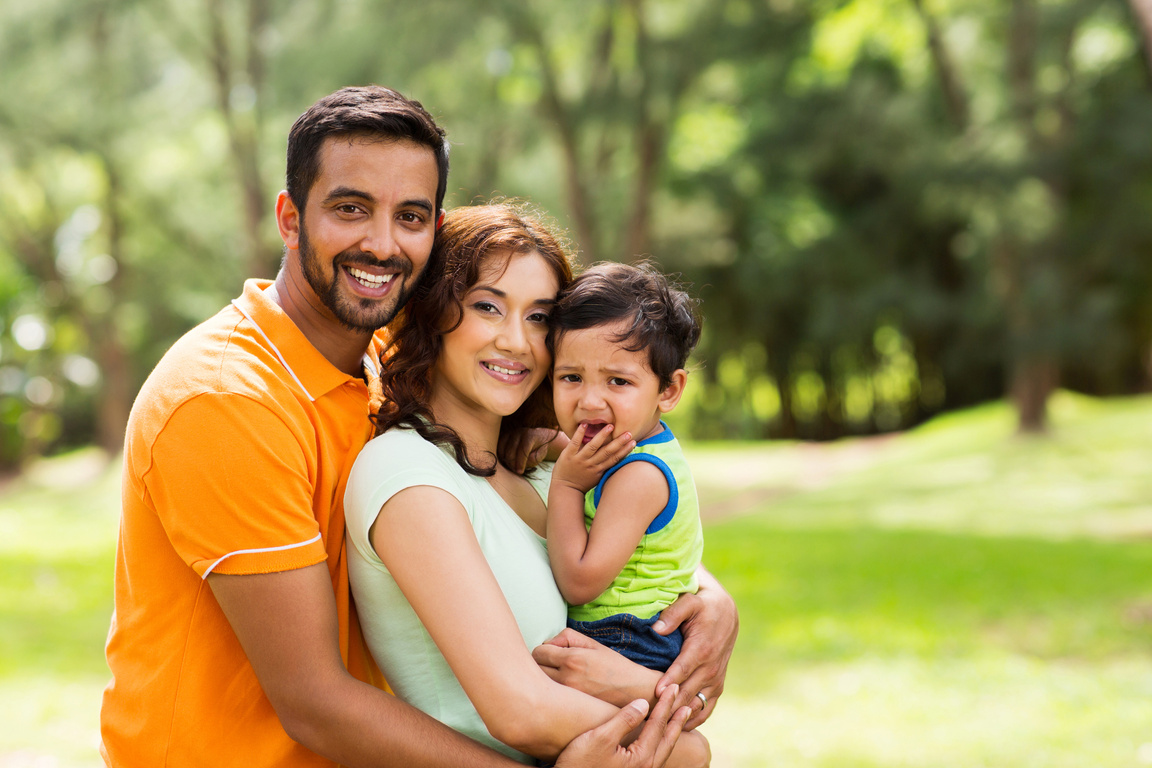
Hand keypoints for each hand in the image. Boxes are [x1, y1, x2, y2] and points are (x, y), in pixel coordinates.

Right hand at [498, 427, 559, 472]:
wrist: (537, 436)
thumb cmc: (539, 447)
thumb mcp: (542, 454)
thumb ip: (534, 459)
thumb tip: (524, 462)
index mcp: (530, 436)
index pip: (522, 450)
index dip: (520, 463)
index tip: (520, 472)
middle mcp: (518, 432)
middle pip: (510, 452)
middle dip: (512, 464)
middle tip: (516, 470)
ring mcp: (510, 433)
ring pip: (502, 450)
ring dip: (506, 460)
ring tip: (512, 465)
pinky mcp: (503, 435)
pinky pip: (498, 447)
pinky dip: (501, 456)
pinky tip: (506, 460)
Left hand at [533, 628, 660, 707]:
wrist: (635, 691)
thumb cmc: (614, 666)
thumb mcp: (593, 644)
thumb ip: (568, 637)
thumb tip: (549, 642)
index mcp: (572, 659)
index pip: (538, 652)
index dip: (543, 650)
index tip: (551, 653)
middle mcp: (567, 678)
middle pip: (534, 669)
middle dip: (540, 664)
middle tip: (551, 666)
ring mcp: (567, 696)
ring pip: (540, 686)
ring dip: (543, 680)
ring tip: (555, 679)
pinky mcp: (571, 709)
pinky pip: (550, 700)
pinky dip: (551, 694)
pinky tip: (560, 694)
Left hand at [553, 423, 634, 493]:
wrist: (564, 489)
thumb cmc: (582, 482)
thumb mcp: (596, 477)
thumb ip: (604, 466)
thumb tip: (616, 456)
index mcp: (599, 469)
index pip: (614, 459)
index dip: (624, 451)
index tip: (633, 442)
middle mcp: (591, 464)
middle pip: (607, 452)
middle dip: (618, 442)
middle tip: (628, 433)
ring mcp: (580, 460)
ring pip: (592, 446)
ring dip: (602, 436)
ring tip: (610, 426)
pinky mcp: (568, 456)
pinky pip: (574, 443)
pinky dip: (579, 434)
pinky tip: (584, 425)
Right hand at [554, 685, 688, 767]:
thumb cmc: (580, 764)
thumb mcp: (600, 738)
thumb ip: (624, 720)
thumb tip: (644, 703)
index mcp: (641, 757)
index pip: (657, 724)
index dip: (665, 704)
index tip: (673, 687)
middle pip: (668, 739)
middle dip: (677, 719)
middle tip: (688, 702)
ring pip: (664, 749)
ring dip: (673, 731)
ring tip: (681, 718)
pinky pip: (656, 755)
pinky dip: (663, 742)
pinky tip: (660, 738)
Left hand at [653, 571, 738, 729]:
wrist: (726, 613)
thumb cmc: (703, 606)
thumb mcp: (689, 602)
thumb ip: (673, 613)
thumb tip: (656, 629)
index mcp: (702, 649)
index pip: (683, 670)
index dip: (670, 682)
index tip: (656, 694)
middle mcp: (711, 668)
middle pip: (687, 692)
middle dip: (669, 704)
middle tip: (648, 715)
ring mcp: (715, 680)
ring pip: (696, 705)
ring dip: (679, 715)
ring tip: (657, 725)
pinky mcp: (718, 686)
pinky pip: (707, 709)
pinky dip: (694, 720)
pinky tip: (676, 727)